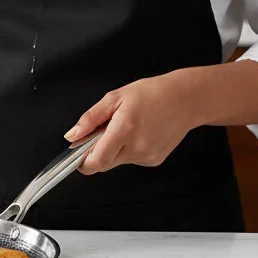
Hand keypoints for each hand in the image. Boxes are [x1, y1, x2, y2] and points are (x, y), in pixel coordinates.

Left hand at [63, 70, 200, 175]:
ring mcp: (147, 156)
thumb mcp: (115, 97)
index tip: (78, 155)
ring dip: (115, 149)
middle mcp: (137, 147)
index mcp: (125, 129)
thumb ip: (90, 118)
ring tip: (127, 127)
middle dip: (98, 151)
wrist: (185, 100)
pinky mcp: (155, 161)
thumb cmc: (153, 94)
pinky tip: (139, 133)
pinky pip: (132, 160)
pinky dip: (129, 150)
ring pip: (118, 161)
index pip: (96, 162)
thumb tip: (72, 135)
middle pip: (105, 163)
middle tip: (105, 131)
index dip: (83, 162)